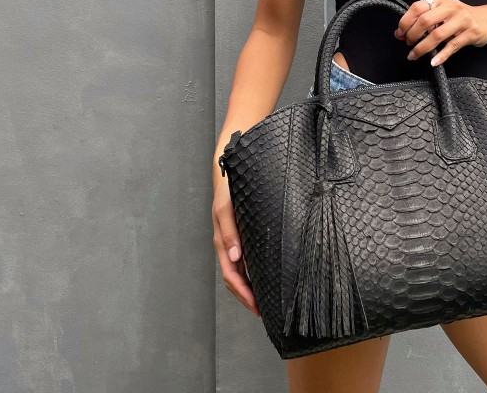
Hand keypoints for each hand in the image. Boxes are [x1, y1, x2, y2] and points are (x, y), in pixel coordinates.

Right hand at [212, 177, 260, 316]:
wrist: (230, 174)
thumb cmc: (229, 190)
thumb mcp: (227, 209)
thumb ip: (230, 232)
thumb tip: (234, 257)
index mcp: (223, 242)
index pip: (231, 276)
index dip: (243, 293)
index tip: (257, 307)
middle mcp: (228, 245)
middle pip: (234, 279)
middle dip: (246, 297)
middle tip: (263, 311)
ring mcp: (233, 242)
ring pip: (239, 272)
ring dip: (249, 288)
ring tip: (264, 301)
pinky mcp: (241, 236)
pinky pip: (244, 260)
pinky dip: (251, 274)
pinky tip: (263, 277)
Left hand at [392, 0, 486, 65]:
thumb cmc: (461, 18)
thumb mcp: (444, 12)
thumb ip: (426, 20)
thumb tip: (401, 33)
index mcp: (441, 1)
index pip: (418, 7)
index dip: (405, 21)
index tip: (400, 33)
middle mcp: (451, 8)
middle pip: (425, 21)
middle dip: (412, 35)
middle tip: (408, 44)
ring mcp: (463, 20)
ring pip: (438, 35)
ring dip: (422, 48)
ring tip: (414, 55)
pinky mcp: (471, 33)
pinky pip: (453, 46)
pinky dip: (441, 55)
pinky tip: (433, 61)